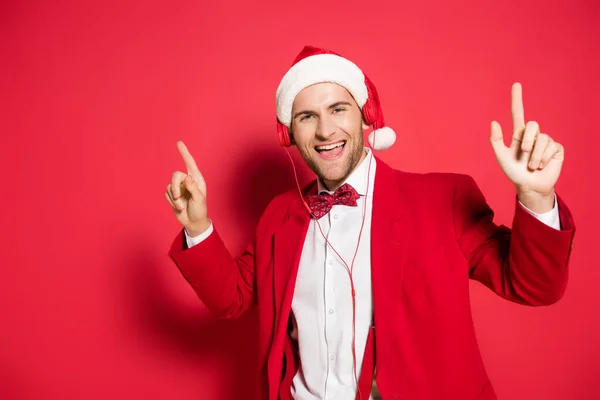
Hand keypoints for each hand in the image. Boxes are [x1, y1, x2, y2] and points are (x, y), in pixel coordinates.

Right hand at [165, 141, 209, 235]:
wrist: (193, 222)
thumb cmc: (200, 210)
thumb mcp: (199, 199)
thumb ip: (193, 188)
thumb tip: (187, 177)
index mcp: (196, 179)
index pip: (190, 163)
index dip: (184, 152)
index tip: (179, 142)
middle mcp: (187, 181)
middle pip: (175, 175)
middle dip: (175, 186)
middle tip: (177, 197)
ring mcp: (179, 188)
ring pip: (169, 185)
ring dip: (174, 198)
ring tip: (182, 205)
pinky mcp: (172, 195)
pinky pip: (166, 193)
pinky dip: (172, 202)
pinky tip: (179, 207)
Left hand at [490, 83, 564, 211]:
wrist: (529, 186)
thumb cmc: (514, 172)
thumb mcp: (501, 157)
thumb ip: (496, 140)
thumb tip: (493, 121)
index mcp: (518, 135)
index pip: (517, 113)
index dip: (516, 99)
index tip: (516, 84)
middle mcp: (532, 135)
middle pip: (532, 125)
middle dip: (528, 139)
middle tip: (524, 153)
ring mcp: (545, 141)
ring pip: (542, 138)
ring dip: (535, 155)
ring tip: (532, 166)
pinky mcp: (556, 149)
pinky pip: (551, 147)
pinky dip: (544, 158)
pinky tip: (541, 165)